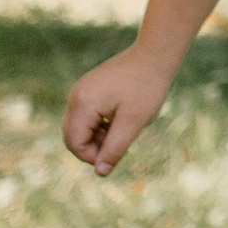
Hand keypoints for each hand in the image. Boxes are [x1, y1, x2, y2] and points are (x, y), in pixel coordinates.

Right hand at [63, 42, 180, 176]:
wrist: (155, 55)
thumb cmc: (147, 87)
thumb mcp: (133, 122)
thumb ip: (114, 148)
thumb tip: (100, 172)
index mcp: (83, 103)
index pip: (74, 142)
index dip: (92, 156)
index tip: (116, 155)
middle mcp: (76, 95)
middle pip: (72, 135)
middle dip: (93, 148)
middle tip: (120, 145)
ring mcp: (81, 90)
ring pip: (79, 127)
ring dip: (97, 137)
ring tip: (123, 132)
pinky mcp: (89, 88)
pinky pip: (86, 115)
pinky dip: (99, 125)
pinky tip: (120, 121)